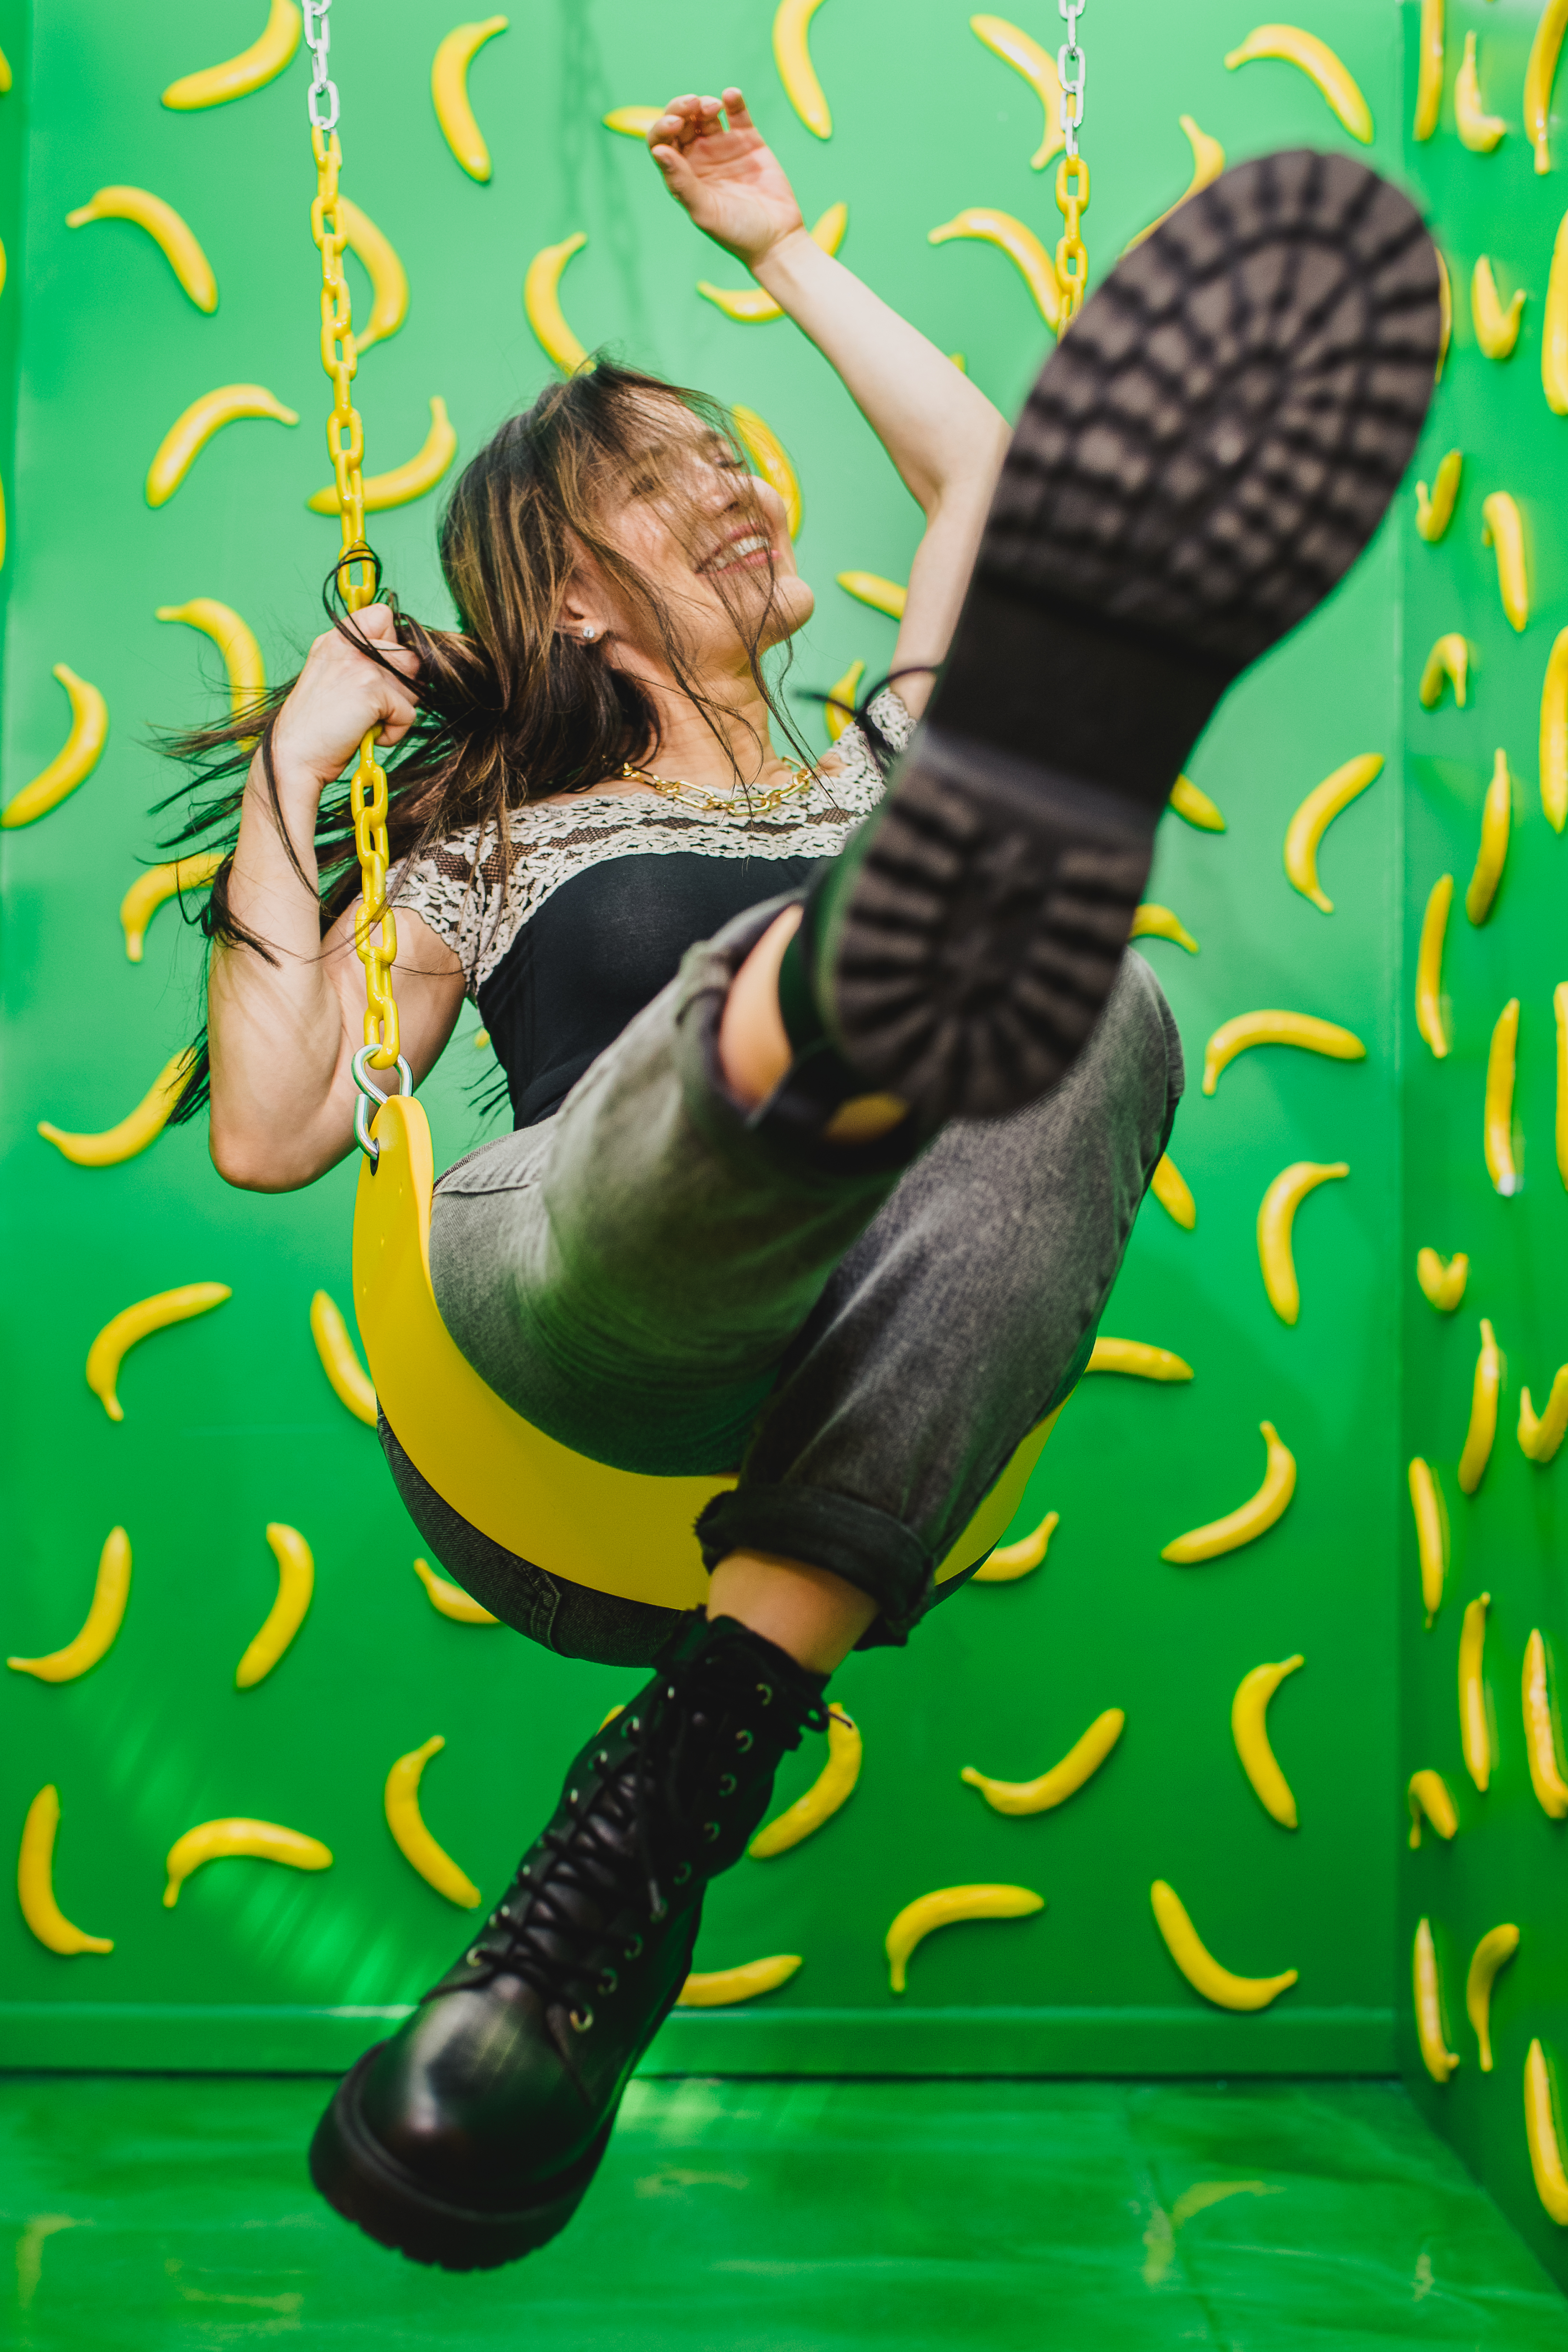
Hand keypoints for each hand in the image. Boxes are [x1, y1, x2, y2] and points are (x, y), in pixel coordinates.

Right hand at [270, 605, 421, 792]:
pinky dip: (394, 732)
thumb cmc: (317, 726)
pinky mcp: (372, 690)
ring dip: (398, 710)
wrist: (295, 756)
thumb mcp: (334, 677)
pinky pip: (408, 714)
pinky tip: (367, 735)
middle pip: (408, 655)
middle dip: (401, 686)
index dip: (392, 645)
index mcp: (337, 638)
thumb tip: (407, 661)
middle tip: (373, 707)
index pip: (383, 616)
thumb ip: (363, 661)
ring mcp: (361, 664)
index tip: (377, 673)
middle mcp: (348, 644)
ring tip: (367, 721)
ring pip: (414, 685)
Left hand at [648, 89, 804, 269]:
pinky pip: (737, 114)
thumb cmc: (736, 232)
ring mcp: (723, 147)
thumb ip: (680, 181)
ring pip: (706, 114)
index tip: (675, 123)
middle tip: (693, 104)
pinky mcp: (748, 141)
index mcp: (682, 175)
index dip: (663, 127)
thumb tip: (658, 150)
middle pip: (681, 122)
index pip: (662, 142)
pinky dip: (732, 101)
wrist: (776, 238)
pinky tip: (731, 96)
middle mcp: (698, 158)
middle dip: (682, 108)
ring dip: (705, 103)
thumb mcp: (704, 210)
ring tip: (714, 106)